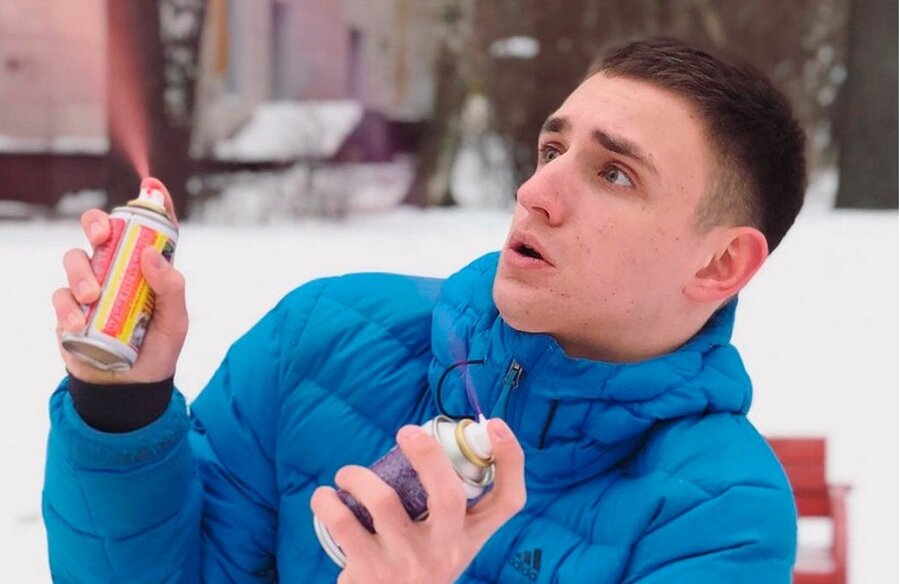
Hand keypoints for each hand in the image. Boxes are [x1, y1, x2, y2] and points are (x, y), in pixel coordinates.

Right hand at [52, 187, 187, 383]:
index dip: (151, 204)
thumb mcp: (175, 321)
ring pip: (75, 259)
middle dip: (96, 224)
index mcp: (147, 268)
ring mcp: (90, 287)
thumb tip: (150, 254)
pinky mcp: (68, 308)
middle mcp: (116, 270)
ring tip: (93, 297)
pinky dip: (67, 305)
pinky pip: (60, 295)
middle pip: (99, 231)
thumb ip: (171, 288)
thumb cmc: (158, 350)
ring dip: (81, 272)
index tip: (152, 185)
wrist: (130, 388)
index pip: (148, 230)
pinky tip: (77, 322)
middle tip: (101, 236)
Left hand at [310, 418, 525, 583]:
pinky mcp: (370, 570)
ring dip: (357, 476)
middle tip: (406, 431)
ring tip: (346, 474)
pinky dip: (326, 502)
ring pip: (383, 502)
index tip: (494, 423)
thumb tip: (430, 439)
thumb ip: (448, 503)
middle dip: (427, 454)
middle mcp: (445, 549)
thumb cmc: (420, 563)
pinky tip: (325, 496)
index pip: (508, 500)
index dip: (509, 458)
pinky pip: (343, 523)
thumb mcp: (448, 541)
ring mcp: (408, 561)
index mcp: (470, 536)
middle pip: (448, 495)